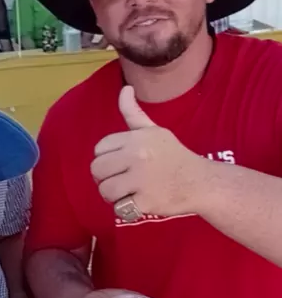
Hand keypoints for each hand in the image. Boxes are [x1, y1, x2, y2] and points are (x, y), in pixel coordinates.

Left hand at [91, 86, 205, 218]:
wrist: (200, 182)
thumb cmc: (173, 155)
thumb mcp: (154, 130)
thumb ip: (133, 113)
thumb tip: (125, 89)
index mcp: (136, 138)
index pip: (100, 148)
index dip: (106, 158)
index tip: (120, 163)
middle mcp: (136, 157)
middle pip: (97, 169)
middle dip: (105, 177)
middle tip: (121, 180)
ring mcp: (141, 180)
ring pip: (105, 190)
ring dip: (113, 195)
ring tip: (128, 192)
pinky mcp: (145, 202)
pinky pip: (119, 208)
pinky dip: (126, 209)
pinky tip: (138, 202)